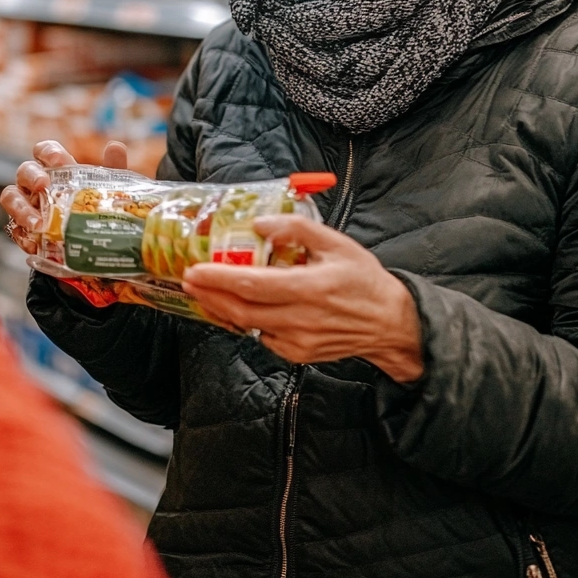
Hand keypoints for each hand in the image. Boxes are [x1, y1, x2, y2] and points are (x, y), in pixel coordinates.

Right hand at [0, 139, 127, 255]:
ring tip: (37, 223)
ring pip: (10, 197)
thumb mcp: (105, 190)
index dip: (48, 152)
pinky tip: (35, 245)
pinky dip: (23, 237)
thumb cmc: (92, 208)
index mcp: (54, 169)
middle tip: (43, 186)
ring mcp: (25, 205)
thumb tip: (115, 146)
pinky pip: (14, 229)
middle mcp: (35, 183)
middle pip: (24, 171)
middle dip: (32, 176)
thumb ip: (112, 168)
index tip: (60, 161)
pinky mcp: (22, 230)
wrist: (89, 244)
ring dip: (21, 208)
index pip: (44, 150)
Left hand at [181, 216, 423, 382]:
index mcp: (309, 288)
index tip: (194, 270)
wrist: (390, 323)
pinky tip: (234, 307)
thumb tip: (260, 224)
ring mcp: (297, 341)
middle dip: (209, 295)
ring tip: (202, 292)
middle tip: (187, 280)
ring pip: (247, 326)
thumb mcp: (336, 243)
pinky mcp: (297, 354)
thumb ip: (297, 229)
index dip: (218, 278)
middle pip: (241, 309)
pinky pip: (262, 337)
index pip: (252, 285)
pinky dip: (243, 322)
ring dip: (220, 309)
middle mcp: (300, 319)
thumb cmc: (363, 279)